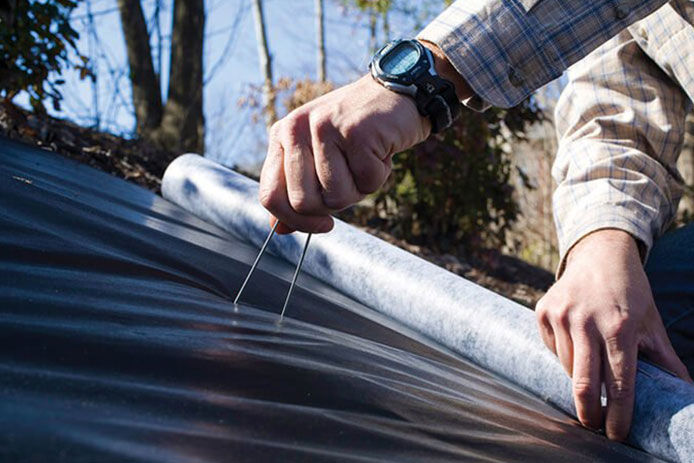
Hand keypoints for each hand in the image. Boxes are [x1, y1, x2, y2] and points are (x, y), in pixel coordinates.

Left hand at [258, 75, 429, 233]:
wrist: (396, 92)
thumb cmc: (356, 131)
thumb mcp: (319, 157)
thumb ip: (297, 190)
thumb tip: (280, 230)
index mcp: (281, 136)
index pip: (270, 196)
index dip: (296, 221)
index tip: (323, 223)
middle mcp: (296, 128)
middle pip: (304, 203)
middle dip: (334, 204)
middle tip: (351, 179)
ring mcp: (325, 127)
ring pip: (337, 197)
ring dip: (360, 188)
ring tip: (366, 159)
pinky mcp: (356, 131)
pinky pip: (367, 181)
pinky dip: (380, 174)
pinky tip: (381, 150)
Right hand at [535, 229, 691, 439]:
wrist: (600, 254)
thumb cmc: (630, 292)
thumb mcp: (652, 323)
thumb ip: (665, 360)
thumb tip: (685, 392)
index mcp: (619, 327)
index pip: (619, 383)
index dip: (619, 414)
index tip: (617, 434)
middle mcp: (587, 321)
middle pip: (584, 384)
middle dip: (589, 413)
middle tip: (594, 425)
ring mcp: (561, 315)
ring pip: (566, 367)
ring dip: (579, 377)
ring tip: (591, 367)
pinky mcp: (543, 311)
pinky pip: (552, 348)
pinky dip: (564, 354)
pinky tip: (576, 341)